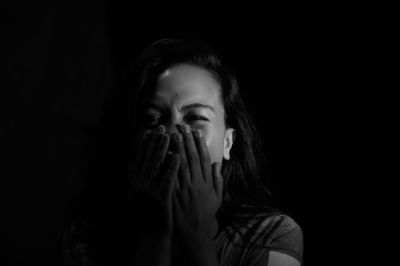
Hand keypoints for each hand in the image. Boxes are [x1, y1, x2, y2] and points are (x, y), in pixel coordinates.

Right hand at [129, 125, 179, 237]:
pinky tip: (178, 155)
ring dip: (164, 149)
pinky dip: (172, 166)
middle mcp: (139, 184)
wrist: (152, 233)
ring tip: (170, 136)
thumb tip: (126, 162)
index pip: (139, 158)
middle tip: (162, 128)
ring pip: (157, 165)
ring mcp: (150, 191)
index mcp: (133, 182)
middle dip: (156, 142)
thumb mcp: (133, 195)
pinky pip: (168, 178)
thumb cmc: (145, 214)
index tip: (151, 131)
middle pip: (148, 158)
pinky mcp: (161, 197)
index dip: (146, 144)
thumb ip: (131, 178)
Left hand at [172, 124, 222, 239]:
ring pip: (181, 163)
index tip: (196, 132)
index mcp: (207, 182)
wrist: (195, 232)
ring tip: (174, 134)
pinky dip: (169, 164)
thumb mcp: (217, 197)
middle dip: (187, 141)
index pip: (204, 159)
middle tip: (182, 127)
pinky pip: (171, 176)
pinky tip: (166, 153)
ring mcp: (185, 188)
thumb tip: (216, 164)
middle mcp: (197, 182)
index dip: (200, 144)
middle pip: (192, 157)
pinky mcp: (174, 194)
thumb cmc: (206, 214)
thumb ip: (217, 180)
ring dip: (178, 148)